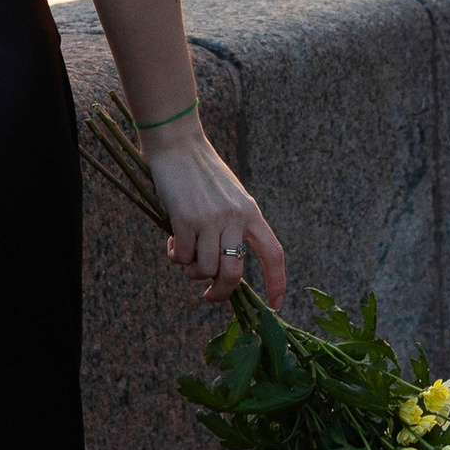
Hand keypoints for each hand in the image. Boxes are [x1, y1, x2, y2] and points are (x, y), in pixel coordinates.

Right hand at [146, 123, 287, 309]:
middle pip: (234, 273)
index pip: (273, 253)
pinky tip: (173, 239)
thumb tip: (225, 269)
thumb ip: (233, 227)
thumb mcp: (230, 198)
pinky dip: (175, 255)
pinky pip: (182, 257)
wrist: (177, 144)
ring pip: (205, 269)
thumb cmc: (202, 173)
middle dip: (220, 293)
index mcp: (250, 212)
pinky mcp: (185, 219)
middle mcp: (234, 217)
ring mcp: (210, 219)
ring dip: (191, 270)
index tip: (275, 305)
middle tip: (208, 296)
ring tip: (185, 252)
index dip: (277, 282)